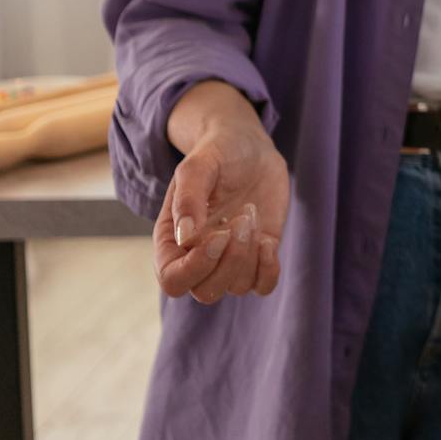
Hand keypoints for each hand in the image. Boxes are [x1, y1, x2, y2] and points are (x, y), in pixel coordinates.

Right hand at [155, 83, 288, 303]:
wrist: (248, 147)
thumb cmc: (216, 154)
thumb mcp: (198, 167)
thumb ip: (187, 199)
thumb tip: (184, 238)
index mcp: (172, 240)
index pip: (172, 281)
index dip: (196, 268)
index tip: (219, 234)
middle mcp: (198, 255)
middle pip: (206, 292)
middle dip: (230, 260)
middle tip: (241, 217)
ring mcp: (229, 257)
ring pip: (235, 287)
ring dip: (250, 255)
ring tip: (250, 214)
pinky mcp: (258, 254)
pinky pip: (261, 285)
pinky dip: (268, 271)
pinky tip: (268, 240)